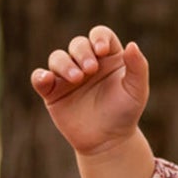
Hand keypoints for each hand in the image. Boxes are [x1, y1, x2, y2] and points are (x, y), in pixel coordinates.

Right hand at [30, 25, 148, 156]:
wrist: (108, 141)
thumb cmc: (125, 113)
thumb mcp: (137, 91)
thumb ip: (138, 68)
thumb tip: (132, 45)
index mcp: (107, 57)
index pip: (100, 35)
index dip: (98, 37)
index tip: (101, 50)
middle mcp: (86, 63)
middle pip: (78, 44)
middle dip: (82, 52)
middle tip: (90, 69)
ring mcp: (68, 76)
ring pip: (57, 58)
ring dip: (64, 64)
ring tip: (76, 78)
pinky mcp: (53, 92)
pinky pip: (39, 78)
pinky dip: (40, 76)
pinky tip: (46, 79)